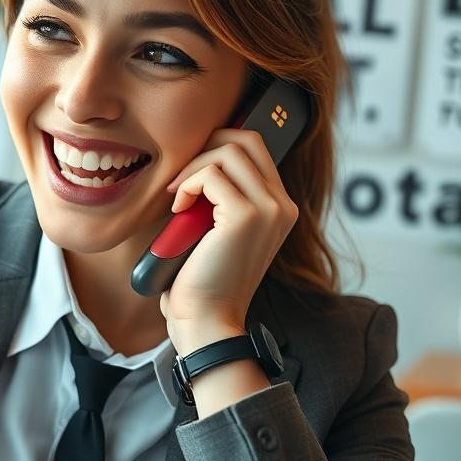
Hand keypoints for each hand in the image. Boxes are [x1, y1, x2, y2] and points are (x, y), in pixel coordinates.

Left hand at [158, 129, 297, 343]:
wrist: (207, 320)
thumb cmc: (204, 279)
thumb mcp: (217, 229)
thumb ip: (221, 197)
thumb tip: (198, 158)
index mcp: (280, 208)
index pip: (256, 149)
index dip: (218, 145)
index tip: (191, 167)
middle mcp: (283, 205)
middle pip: (246, 139)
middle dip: (206, 146)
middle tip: (181, 175)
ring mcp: (269, 209)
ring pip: (229, 151)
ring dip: (193, 167)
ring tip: (177, 195)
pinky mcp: (247, 216)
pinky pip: (211, 174)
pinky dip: (187, 184)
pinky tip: (177, 208)